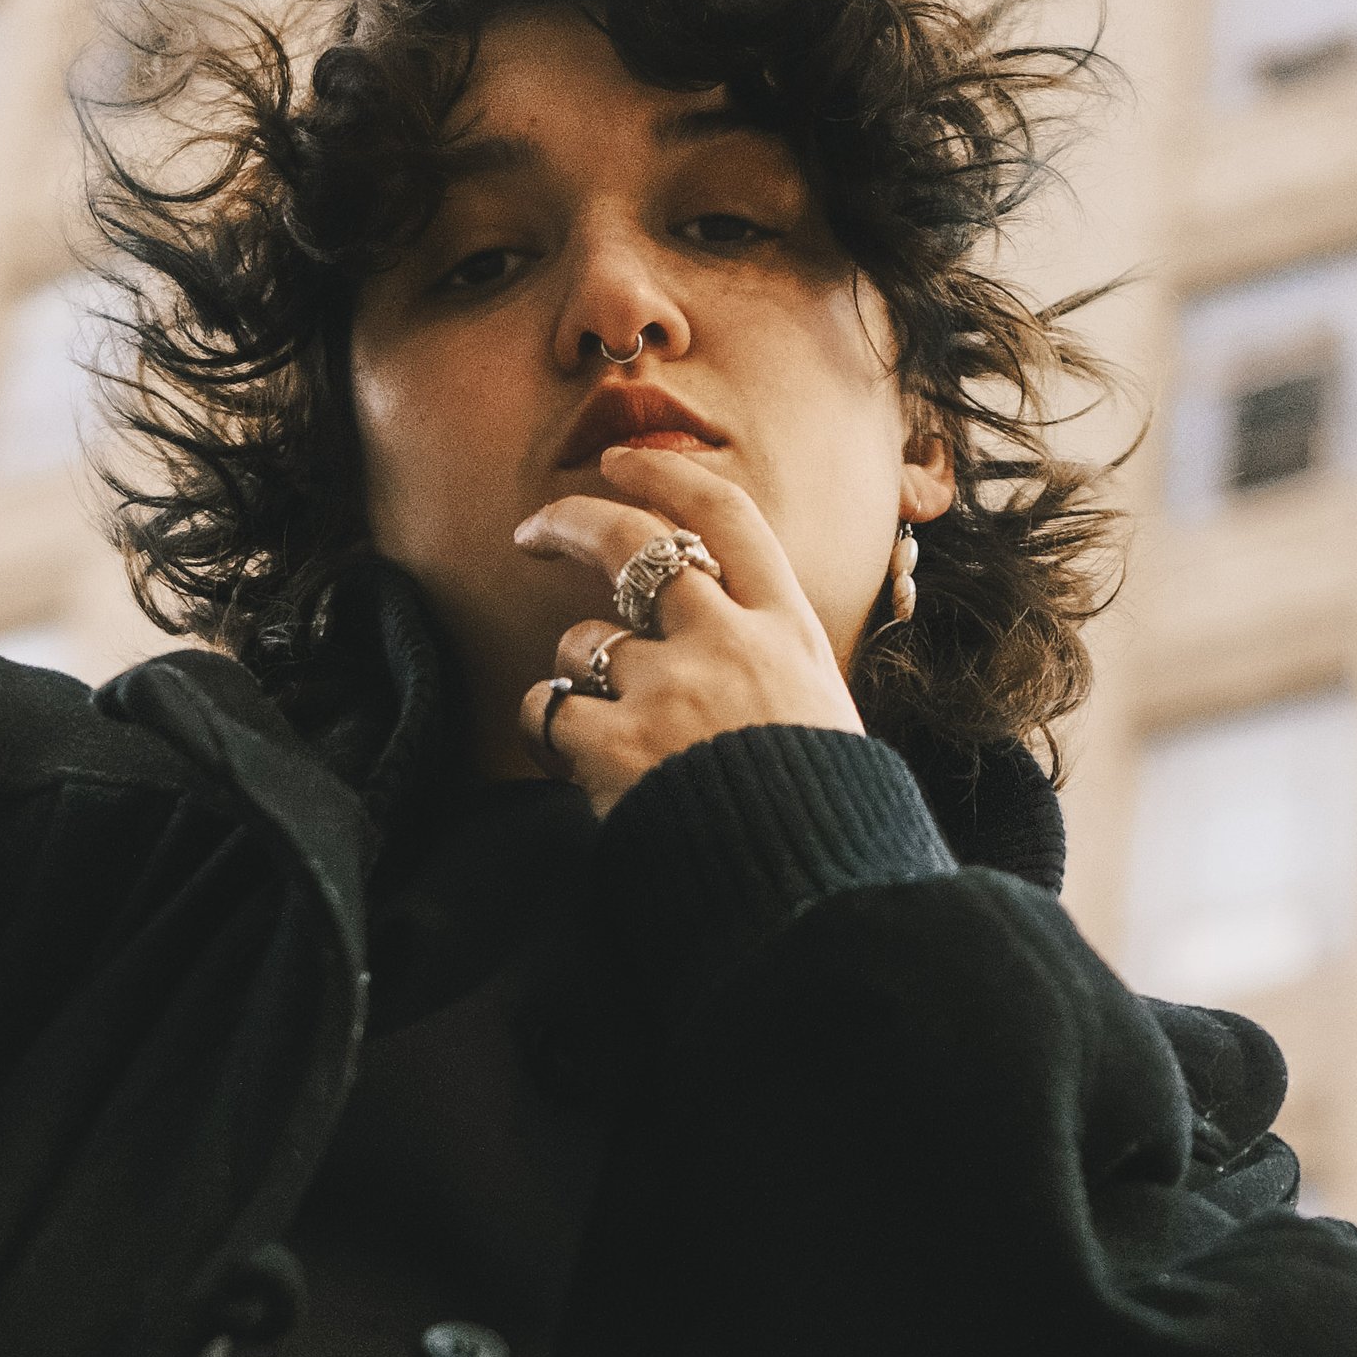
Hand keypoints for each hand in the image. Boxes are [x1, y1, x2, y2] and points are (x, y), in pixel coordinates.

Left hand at [512, 445, 865, 814]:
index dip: (666, 477)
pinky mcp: (618, 745)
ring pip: (584, 640)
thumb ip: (770, 662)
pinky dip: (546, 727)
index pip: (727, 516)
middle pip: (634, 544)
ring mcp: (671, 688)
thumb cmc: (822, 817)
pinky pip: (548, 707)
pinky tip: (570, 757)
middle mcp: (728, 641)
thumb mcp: (823, 711)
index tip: (624, 463)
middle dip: (572, 522)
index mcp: (788, 629)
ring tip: (602, 729)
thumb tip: (730, 634)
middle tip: (534, 531)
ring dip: (576, 674)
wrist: (812, 894)